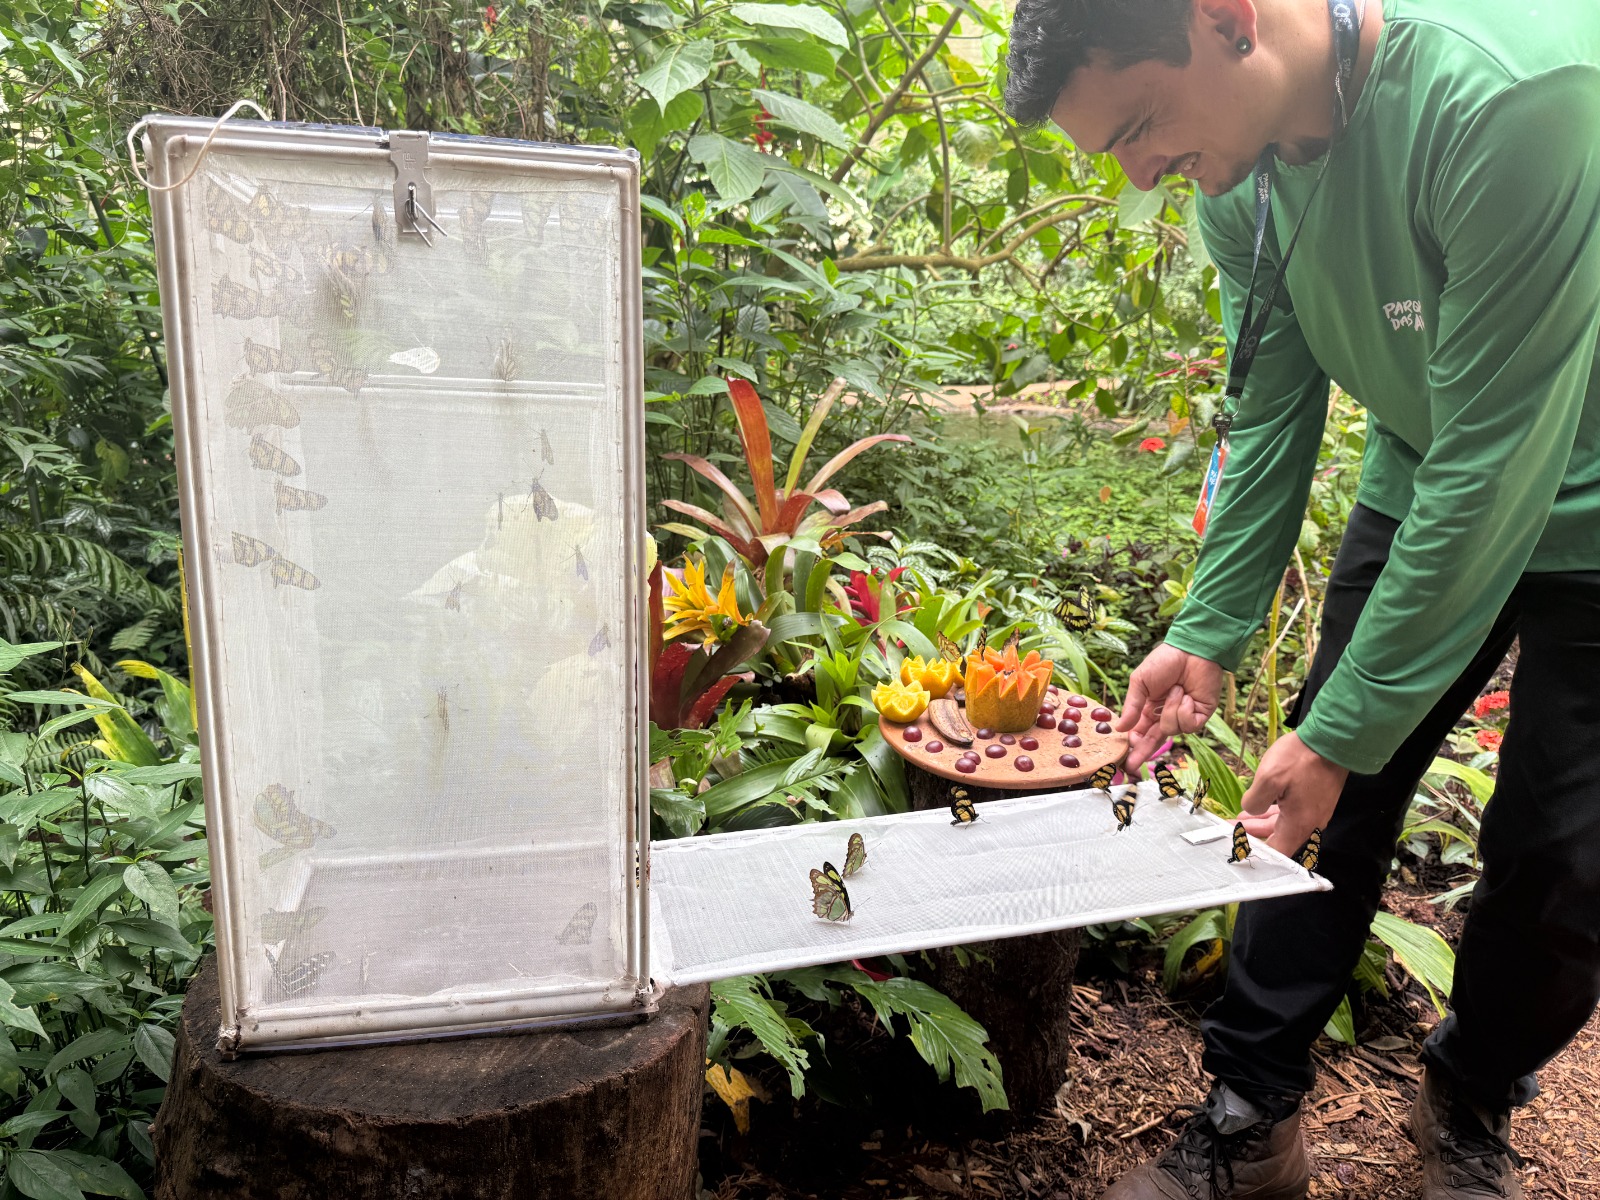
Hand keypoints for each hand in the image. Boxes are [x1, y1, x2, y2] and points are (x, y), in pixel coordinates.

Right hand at [1115, 643, 1223, 771]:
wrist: (1192, 650)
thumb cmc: (1165, 661)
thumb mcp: (1140, 682)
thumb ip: (1132, 706)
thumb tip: (1120, 728)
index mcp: (1149, 708)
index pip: (1140, 731)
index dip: (1134, 744)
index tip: (1125, 755)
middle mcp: (1166, 715)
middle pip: (1154, 740)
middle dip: (1143, 752)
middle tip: (1133, 765)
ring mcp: (1184, 716)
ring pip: (1172, 730)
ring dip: (1172, 709)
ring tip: (1177, 690)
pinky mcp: (1201, 716)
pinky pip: (1188, 725)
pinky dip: (1185, 710)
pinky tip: (1188, 696)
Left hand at [1239, 732, 1348, 856]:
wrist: (1332, 739)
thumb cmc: (1301, 758)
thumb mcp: (1269, 778)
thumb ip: (1255, 801)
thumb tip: (1250, 811)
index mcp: (1299, 824)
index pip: (1277, 852)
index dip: (1256, 852)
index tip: (1237, 846)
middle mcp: (1309, 823)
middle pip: (1278, 838)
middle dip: (1253, 835)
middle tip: (1230, 829)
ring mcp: (1313, 811)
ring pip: (1283, 824)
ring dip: (1260, 822)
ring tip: (1239, 819)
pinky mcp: (1314, 800)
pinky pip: (1291, 813)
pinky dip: (1272, 813)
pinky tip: (1258, 807)